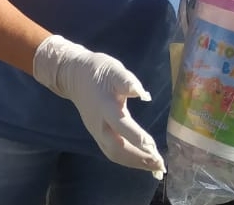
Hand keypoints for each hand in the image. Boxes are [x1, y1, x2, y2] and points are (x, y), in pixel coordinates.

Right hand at [33, 35, 165, 175]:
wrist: (74, 74)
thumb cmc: (98, 70)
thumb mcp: (113, 69)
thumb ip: (127, 81)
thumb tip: (142, 93)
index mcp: (104, 105)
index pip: (120, 125)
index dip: (136, 137)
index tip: (153, 146)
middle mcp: (99, 122)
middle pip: (117, 147)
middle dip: (139, 158)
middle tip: (160, 163)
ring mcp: (96, 130)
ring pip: (114, 153)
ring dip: (135, 162)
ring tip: (155, 165)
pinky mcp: (97, 134)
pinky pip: (112, 152)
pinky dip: (128, 160)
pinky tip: (142, 161)